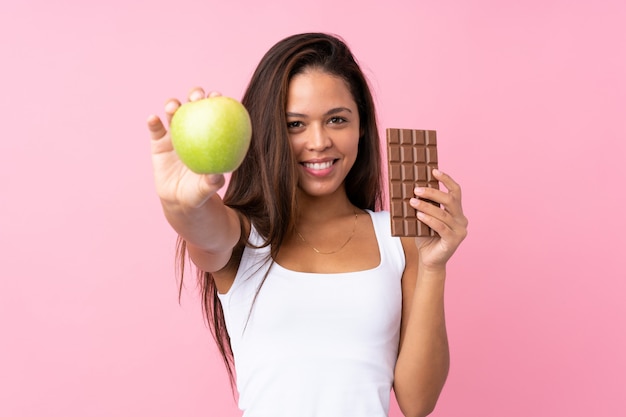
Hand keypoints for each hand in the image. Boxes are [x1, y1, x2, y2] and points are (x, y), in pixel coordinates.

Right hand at [147, 88, 224, 209]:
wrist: (180, 199)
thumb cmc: (199, 192)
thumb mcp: (206, 189)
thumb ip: (212, 183)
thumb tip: (216, 177)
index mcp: (210, 134)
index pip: (215, 112)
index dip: (217, 100)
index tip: (218, 97)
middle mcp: (193, 129)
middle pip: (194, 105)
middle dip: (196, 94)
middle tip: (197, 98)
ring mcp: (175, 134)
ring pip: (173, 113)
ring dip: (173, 104)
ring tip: (173, 107)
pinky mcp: (158, 141)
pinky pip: (155, 129)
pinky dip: (153, 122)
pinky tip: (153, 119)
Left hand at [409, 169, 467, 269]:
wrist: (428, 260)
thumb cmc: (426, 237)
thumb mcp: (424, 218)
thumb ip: (423, 205)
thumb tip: (411, 189)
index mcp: (457, 212)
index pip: (455, 191)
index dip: (446, 179)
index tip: (433, 170)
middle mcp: (462, 219)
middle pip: (450, 200)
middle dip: (433, 192)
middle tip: (416, 189)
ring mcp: (460, 231)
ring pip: (444, 213)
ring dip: (427, 206)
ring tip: (412, 201)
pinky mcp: (454, 241)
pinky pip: (441, 227)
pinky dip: (429, 219)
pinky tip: (419, 215)